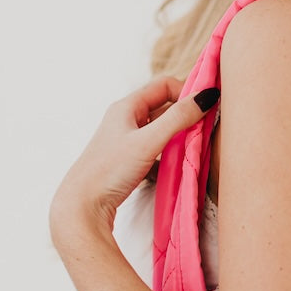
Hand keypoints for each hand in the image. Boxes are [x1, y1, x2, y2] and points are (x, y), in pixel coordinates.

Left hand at [50, 77, 218, 247]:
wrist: (83, 205)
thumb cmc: (110, 169)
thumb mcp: (148, 141)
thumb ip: (178, 118)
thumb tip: (207, 96)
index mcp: (127, 107)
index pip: (164, 85)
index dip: (187, 91)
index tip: (207, 106)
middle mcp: (126, 118)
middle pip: (164, 105)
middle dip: (186, 113)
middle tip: (207, 125)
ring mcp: (127, 139)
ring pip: (161, 127)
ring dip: (179, 133)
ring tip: (195, 143)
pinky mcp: (129, 159)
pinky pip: (157, 146)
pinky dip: (170, 150)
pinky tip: (177, 162)